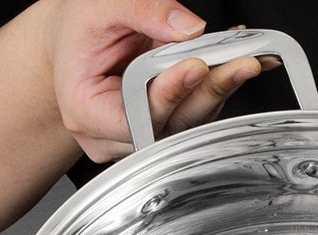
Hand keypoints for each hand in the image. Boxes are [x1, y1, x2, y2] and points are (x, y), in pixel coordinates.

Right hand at [43, 0, 278, 161]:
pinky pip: (193, 113)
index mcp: (86, 112)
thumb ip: (143, 11)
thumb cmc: (78, 29)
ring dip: (219, 89)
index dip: (169, 94)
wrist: (71, 41)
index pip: (136, 117)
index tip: (197, 66)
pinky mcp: (162, 129)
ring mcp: (140, 138)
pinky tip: (234, 65)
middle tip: (241, 62)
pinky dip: (214, 87)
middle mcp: (114, 136)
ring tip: (245, 60)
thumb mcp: (100, 5)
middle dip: (208, 89)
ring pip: (188, 121)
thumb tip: (189, 27)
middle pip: (171, 123)